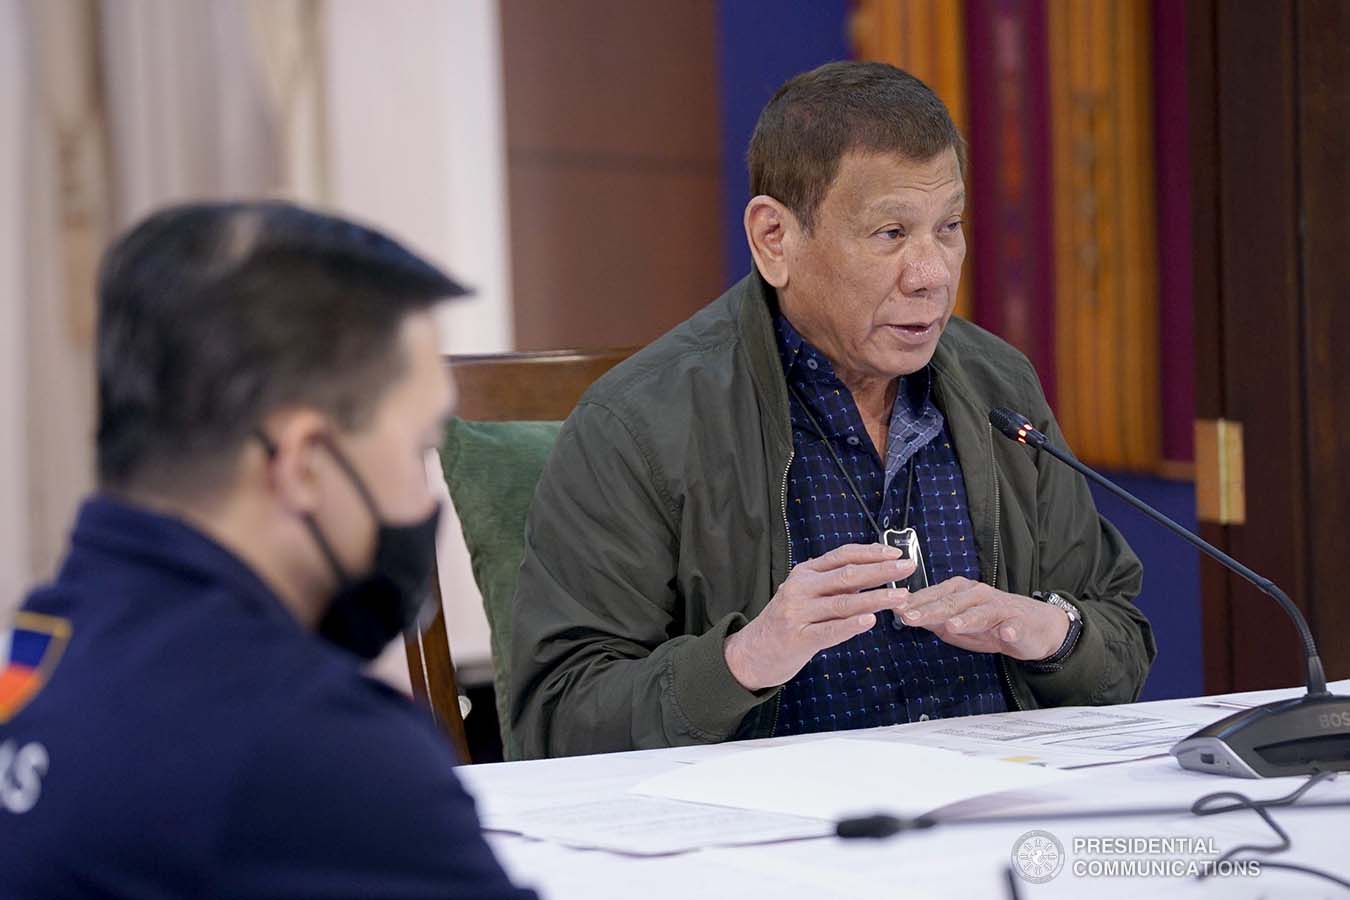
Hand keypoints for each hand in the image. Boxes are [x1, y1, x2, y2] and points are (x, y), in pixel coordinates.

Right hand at [724, 543, 914, 690]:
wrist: (751, 652)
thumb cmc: (786, 622)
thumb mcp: (805, 595)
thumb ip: (833, 585)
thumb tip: (872, 575)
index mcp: (804, 572)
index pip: (842, 555)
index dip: (870, 553)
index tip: (896, 553)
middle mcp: (800, 588)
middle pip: (846, 575)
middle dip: (881, 571)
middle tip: (907, 567)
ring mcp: (798, 613)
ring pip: (843, 603)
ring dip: (875, 598)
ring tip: (900, 596)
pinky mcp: (798, 638)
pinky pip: (830, 631)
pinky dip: (851, 625)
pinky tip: (870, 621)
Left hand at [893, 577, 1068, 660]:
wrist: (1033, 626)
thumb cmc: (989, 623)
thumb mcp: (956, 622)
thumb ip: (932, 619)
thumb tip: (903, 615)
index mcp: (958, 591)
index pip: (932, 596)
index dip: (913, 603)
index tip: (893, 609)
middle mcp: (977, 594)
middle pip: (951, 603)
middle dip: (929, 610)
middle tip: (910, 618)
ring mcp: (999, 607)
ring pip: (980, 612)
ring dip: (966, 619)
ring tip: (952, 626)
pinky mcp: (1019, 622)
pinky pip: (1014, 626)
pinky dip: (1010, 629)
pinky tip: (1006, 633)